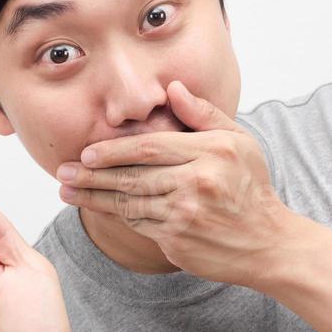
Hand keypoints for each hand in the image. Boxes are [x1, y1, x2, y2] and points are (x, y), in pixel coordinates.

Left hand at [56, 80, 295, 287]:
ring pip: (129, 202)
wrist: (268, 243)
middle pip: (133, 175)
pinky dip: (117, 215)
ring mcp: (186, 213)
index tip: (88, 152)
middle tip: (63, 171)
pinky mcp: (177, 240)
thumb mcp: (240, 143)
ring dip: (93, 197)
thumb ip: (204, 115)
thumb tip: (173, 88)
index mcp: (213, 151)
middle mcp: (198, 181)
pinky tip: (96, 207)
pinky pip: (138, 223)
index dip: (115, 149)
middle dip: (93, 174)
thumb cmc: (251, 188)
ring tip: (67, 190)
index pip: (151, 146)